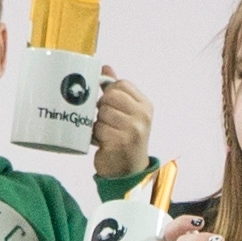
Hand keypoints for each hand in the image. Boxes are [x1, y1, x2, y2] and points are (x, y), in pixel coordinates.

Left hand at [93, 69, 155, 187]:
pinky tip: (103, 143)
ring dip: (98, 123)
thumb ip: (117, 90)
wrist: (129, 173)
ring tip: (106, 133)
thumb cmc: (125, 139)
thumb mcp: (127, 113)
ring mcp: (133, 129)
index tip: (110, 105)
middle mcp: (142, 116)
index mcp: (145, 105)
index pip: (121, 84)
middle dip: (102, 108)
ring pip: (102, 113)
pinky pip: (98, 128)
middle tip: (107, 121)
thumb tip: (105, 67)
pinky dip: (96, 136)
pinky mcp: (120, 142)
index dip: (109, 92)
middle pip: (109, 96)